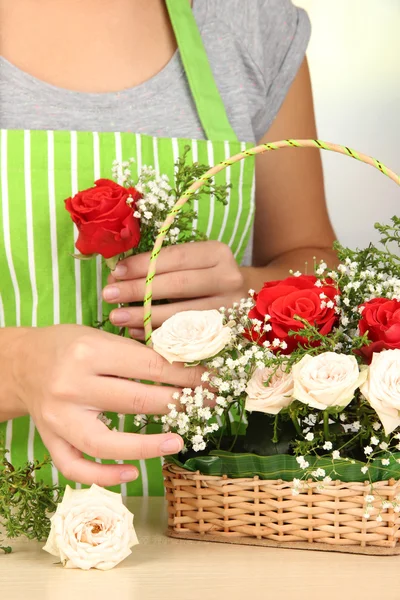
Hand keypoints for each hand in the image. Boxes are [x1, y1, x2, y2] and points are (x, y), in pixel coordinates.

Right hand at [11, 325, 202, 485]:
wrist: (19, 362)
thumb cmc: (66, 345)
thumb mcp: (99, 336)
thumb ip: (134, 354)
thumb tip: (183, 372)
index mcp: (88, 351)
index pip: (149, 367)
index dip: (185, 376)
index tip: (209, 381)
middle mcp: (72, 386)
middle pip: (135, 400)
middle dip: (179, 404)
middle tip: (207, 406)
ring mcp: (59, 418)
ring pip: (106, 442)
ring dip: (147, 446)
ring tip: (178, 441)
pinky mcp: (50, 439)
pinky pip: (76, 466)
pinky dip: (104, 476)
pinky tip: (132, 473)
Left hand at [103, 241, 245, 338]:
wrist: (249, 297)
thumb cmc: (207, 276)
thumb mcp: (193, 261)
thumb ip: (162, 263)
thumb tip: (118, 274)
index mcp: (217, 253)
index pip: (174, 257)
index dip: (143, 265)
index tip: (116, 272)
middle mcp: (229, 278)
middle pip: (177, 285)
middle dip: (138, 290)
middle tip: (108, 295)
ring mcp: (231, 308)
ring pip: (181, 313)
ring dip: (144, 316)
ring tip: (116, 317)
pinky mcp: (227, 333)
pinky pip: (186, 336)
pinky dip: (158, 334)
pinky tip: (137, 332)